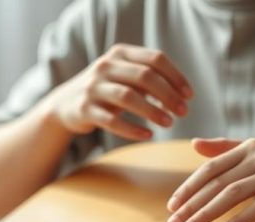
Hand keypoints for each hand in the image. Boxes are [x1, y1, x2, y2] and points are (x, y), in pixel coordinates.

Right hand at [45, 44, 192, 140]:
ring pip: (128, 97)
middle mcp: (105, 67)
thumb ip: (148, 79)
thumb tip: (181, 93)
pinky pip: (112, 121)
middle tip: (183, 111)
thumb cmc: (105, 90)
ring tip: (169, 123)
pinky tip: (148, 135)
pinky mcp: (84, 109)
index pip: (155, 59)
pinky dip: (133, 129)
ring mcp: (93, 88)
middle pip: (144, 76)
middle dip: (168, 94)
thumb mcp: (124, 76)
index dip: (176, 77)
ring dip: (152, 111)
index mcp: (120, 53)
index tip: (189, 95)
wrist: (65, 103)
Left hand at [166, 138, 254, 221]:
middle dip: (191, 206)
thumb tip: (194, 144)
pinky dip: (240, 220)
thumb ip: (225, 148)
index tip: (171, 207)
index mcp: (247, 148)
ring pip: (233, 195)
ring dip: (207, 214)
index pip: (209, 169)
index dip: (188, 188)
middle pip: (216, 184)